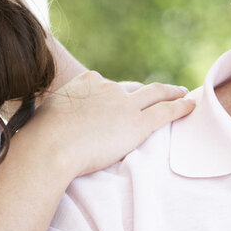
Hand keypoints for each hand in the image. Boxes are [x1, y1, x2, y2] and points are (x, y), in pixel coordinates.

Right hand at [24, 71, 194, 180]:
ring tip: (182, 94)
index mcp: (85, 82)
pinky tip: (191, 106)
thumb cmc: (38, 141)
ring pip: (155, 94)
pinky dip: (181, 107)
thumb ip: (54, 116)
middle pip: (133, 88)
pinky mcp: (138, 123)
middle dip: (146, 91)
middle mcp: (107, 87)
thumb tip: (45, 128)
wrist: (50, 148)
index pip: (106, 85)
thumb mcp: (43, 117)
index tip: (121, 99)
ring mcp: (124, 104)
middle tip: (159, 92)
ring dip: (171, 93)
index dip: (116, 94)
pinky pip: (166, 111)